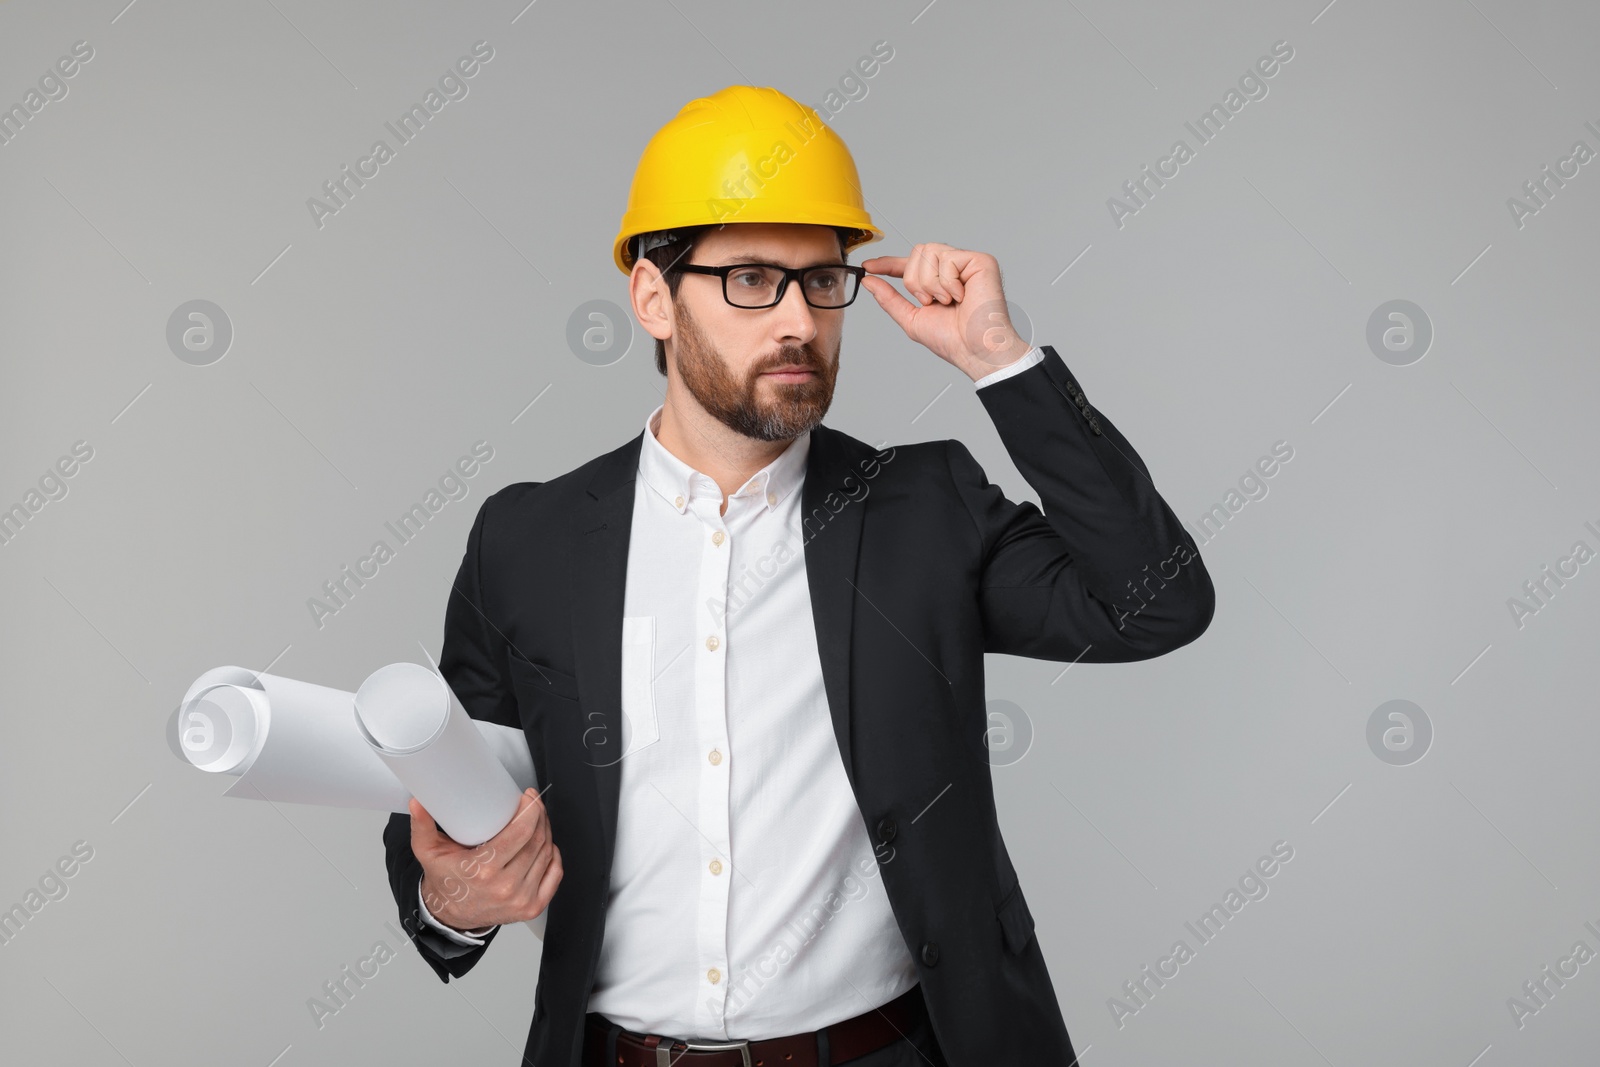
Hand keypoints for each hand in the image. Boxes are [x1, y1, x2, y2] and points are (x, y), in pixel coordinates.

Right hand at [412, 788, 561, 930]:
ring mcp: (521, 900)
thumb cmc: (444, 879)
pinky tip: (545, 843)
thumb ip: (422, 826)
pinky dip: (553, 855)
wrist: (450, 915)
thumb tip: (417, 802)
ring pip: (546, 854)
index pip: (520, 833)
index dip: (530, 810)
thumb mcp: (428, 852)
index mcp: (483, 870)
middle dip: (539, 815)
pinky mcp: (532, 907)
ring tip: (537, 820)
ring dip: (546, 831)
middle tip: (532, 803)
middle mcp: (505, 887)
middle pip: (536, 840)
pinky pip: (555, 874)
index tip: (528, 796)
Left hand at [860, 243, 1031, 379]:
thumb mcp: (912, 318)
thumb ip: (890, 298)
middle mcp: (954, 268)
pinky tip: (961, 297)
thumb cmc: (952, 340)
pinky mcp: (981, 261)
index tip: (868, 266)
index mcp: (938, 281)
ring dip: (931, 283)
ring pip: (929, 252)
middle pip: (917, 252)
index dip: (888, 263)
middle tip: (929, 302)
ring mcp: (967, 263)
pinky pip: (948, 258)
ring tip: (947, 301)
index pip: (910, 264)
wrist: (975, 350)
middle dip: (915, 281)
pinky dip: (948, 282)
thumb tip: (869, 280)